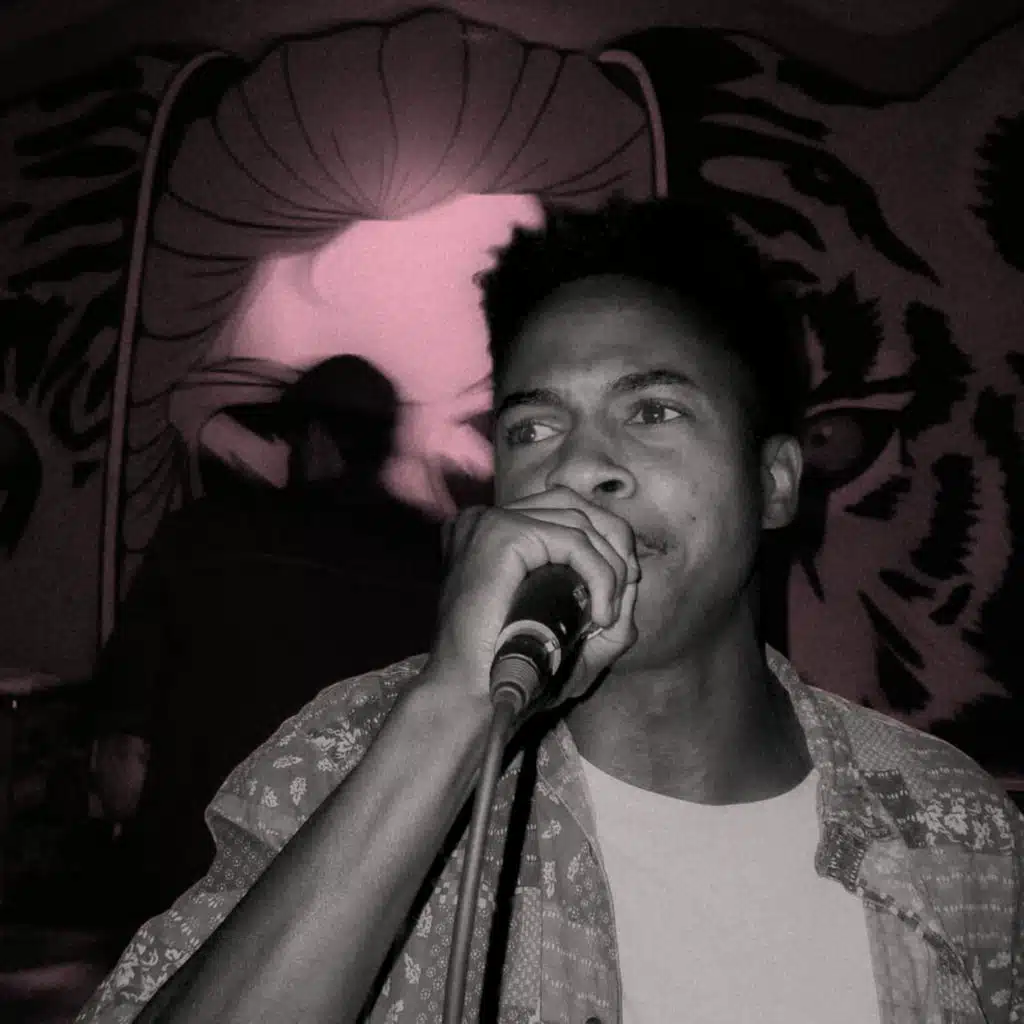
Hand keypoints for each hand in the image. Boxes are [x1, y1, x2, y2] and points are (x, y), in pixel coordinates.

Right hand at [426, 487, 640, 716]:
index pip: (562, 510)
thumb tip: (633, 579)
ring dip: (611, 566)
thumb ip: (603, 608)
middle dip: (614, 545)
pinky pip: (574, 542)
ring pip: (579, 521)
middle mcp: (486, 519)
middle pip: (574, 504)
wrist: (469, 697)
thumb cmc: (511, 672)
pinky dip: (601, 574)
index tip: (622, 589)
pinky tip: (602, 613)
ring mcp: (491, 522)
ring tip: (610, 614)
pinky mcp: (502, 535)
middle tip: (626, 592)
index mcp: (490, 533)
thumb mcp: (566, 636)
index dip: (603, 541)